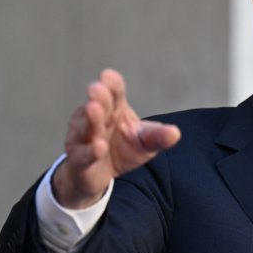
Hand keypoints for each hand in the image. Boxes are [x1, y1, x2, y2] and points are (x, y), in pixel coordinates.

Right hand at [52, 69, 180, 208]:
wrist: (101, 176)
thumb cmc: (123, 150)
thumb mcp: (146, 143)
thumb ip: (158, 137)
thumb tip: (175, 133)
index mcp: (115, 108)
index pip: (113, 91)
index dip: (111, 83)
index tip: (108, 76)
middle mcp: (97, 118)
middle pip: (98, 104)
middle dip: (99, 96)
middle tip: (97, 88)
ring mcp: (83, 137)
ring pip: (85, 126)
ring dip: (91, 119)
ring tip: (93, 108)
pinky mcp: (77, 159)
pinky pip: (82, 153)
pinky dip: (90, 150)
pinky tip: (99, 146)